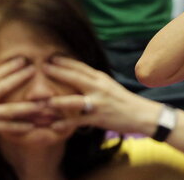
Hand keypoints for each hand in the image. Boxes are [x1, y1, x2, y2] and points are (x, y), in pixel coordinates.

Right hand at [0, 58, 38, 153]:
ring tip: (44, 103)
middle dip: (21, 77)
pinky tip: (32, 125)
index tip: (24, 59)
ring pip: (11, 109)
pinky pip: (7, 127)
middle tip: (36, 70)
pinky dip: (20, 126)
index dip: (10, 66)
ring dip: (29, 106)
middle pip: (4, 85)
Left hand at [43, 56, 158, 133]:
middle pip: (76, 77)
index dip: (64, 61)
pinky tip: (54, 126)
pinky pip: (80, 121)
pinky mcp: (99, 118)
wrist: (142, 114)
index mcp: (101, 78)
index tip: (50, 56)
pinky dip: (66, 124)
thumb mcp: (109, 85)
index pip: (80, 66)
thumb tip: (76, 75)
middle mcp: (99, 88)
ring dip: (59, 101)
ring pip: (76, 100)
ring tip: (45, 101)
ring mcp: (99, 103)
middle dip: (58, 72)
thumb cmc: (123, 100)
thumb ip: (93, 81)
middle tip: (41, 67)